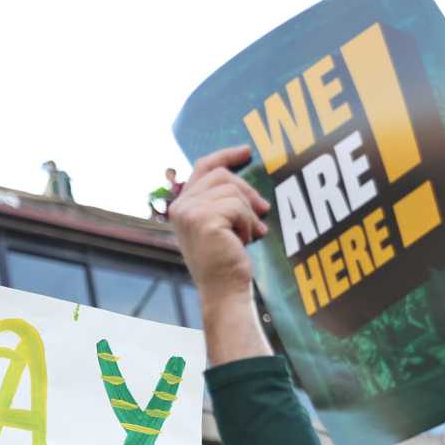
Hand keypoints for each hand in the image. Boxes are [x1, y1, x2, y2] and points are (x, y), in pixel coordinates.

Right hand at [169, 146, 268, 303]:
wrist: (223, 292)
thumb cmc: (226, 263)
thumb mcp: (221, 226)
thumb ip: (221, 202)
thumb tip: (243, 180)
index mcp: (181, 206)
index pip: (204, 168)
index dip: (225, 156)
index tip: (246, 152)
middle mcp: (180, 207)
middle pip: (221, 175)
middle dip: (247, 191)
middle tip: (264, 210)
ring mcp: (189, 212)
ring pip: (232, 191)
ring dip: (248, 213)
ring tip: (249, 236)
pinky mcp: (203, 220)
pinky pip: (238, 206)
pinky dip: (248, 223)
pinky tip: (245, 242)